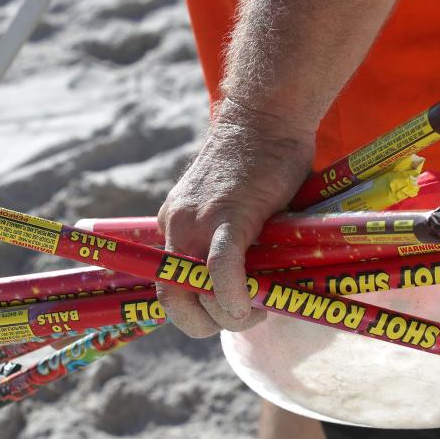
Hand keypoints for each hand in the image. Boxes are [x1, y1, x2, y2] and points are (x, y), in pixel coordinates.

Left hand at [157, 99, 315, 337]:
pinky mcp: (226, 217)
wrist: (267, 116)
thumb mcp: (237, 209)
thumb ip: (238, 246)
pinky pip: (219, 271)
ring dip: (230, 314)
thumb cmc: (265, 160)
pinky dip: (232, 295)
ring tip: (261, 304)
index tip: (234, 308)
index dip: (200, 312)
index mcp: (176, 229)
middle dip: (210, 322)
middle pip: (174, 303)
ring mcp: (195, 224)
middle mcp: (175, 229)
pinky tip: (250, 304)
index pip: (172, 289)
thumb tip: (262, 287)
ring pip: (195, 294)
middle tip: (248, 313)